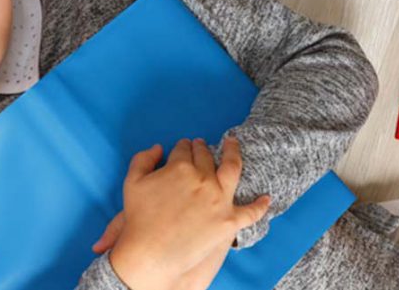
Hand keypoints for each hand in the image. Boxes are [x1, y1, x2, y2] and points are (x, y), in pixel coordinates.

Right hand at [93, 136, 269, 289]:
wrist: (152, 252)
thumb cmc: (140, 218)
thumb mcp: (132, 182)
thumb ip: (143, 159)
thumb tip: (158, 148)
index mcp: (180, 167)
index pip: (184, 149)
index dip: (183, 146)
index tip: (184, 146)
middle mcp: (204, 179)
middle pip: (206, 157)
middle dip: (202, 148)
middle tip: (202, 145)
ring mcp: (220, 200)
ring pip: (233, 169)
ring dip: (233, 154)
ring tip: (233, 146)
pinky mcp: (229, 221)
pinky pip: (251, 212)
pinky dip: (260, 205)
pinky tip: (266, 198)